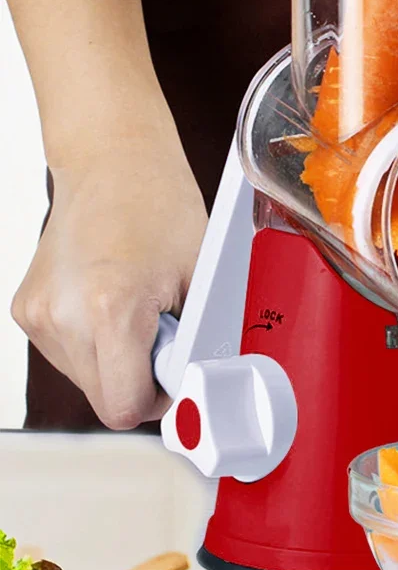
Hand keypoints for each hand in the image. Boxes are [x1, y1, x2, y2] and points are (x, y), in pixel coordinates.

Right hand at [12, 135, 206, 429]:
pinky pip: (71, 356)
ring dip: (118, 361)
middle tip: (163, 330)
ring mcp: (36, 314)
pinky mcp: (25, 310)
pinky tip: (111, 303)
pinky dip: (97, 344)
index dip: (159, 400)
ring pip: (87, 381)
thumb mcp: (200, 282)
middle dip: (141, 378)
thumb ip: (194, 344)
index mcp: (110, 309)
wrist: (112, 162)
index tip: (175, 375)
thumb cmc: (162, 209)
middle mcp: (62, 315)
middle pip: (105, 400)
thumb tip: (195, 393)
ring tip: (136, 309)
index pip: (125, 407)